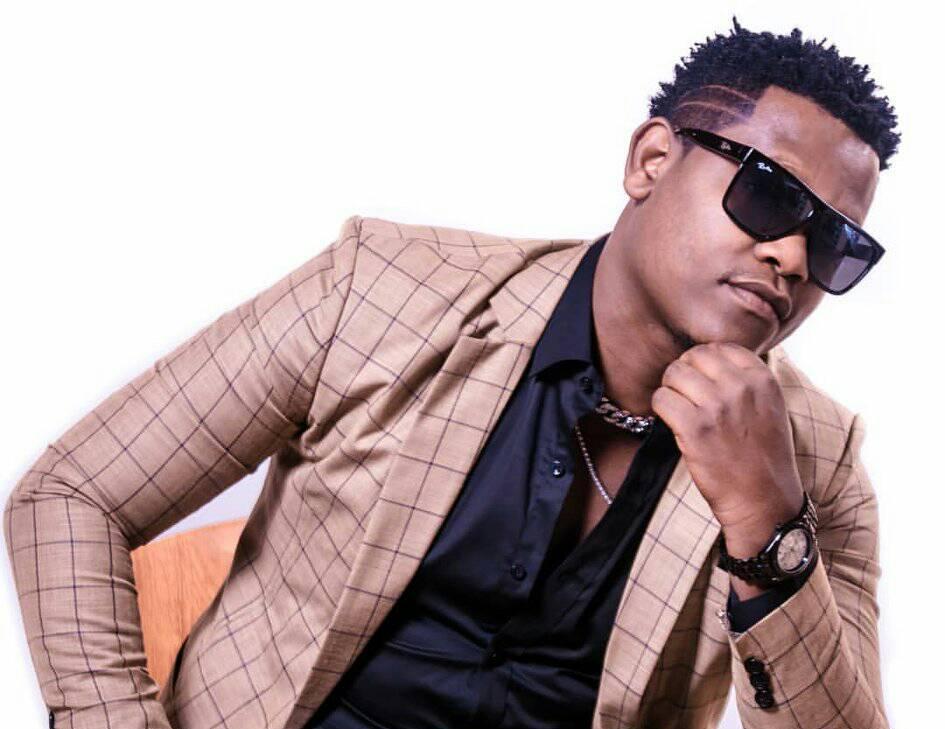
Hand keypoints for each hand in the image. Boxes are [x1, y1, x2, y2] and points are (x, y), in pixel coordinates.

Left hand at [651, 342, 803, 537]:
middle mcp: (741, 387)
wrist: (763, 501)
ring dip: (671, 391)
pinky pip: (661, 399)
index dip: (704, 361)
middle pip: (693, 356)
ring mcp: (717, 406)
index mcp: (762, 379)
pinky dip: (660, 408)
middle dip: (684, 373)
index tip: (701, 380)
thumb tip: (709, 356)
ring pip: (674, 374)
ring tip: (680, 411)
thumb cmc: (763, 456)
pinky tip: (672, 423)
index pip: (720, 347)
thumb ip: (745, 380)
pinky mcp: (694, 428)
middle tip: (686, 396)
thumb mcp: (768, 407)